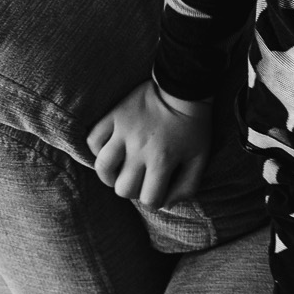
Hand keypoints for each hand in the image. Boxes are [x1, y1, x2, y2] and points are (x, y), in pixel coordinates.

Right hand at [85, 81, 212, 208]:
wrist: (184, 88)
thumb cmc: (194, 126)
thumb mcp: (201, 158)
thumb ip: (188, 186)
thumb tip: (168, 204)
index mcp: (163, 160)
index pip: (148, 199)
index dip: (153, 201)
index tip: (157, 191)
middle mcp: (139, 149)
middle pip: (123, 188)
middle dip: (133, 190)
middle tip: (140, 180)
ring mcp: (123, 133)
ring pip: (102, 168)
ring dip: (110, 176)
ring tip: (121, 171)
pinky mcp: (112, 117)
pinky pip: (93, 140)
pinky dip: (97, 150)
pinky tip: (110, 151)